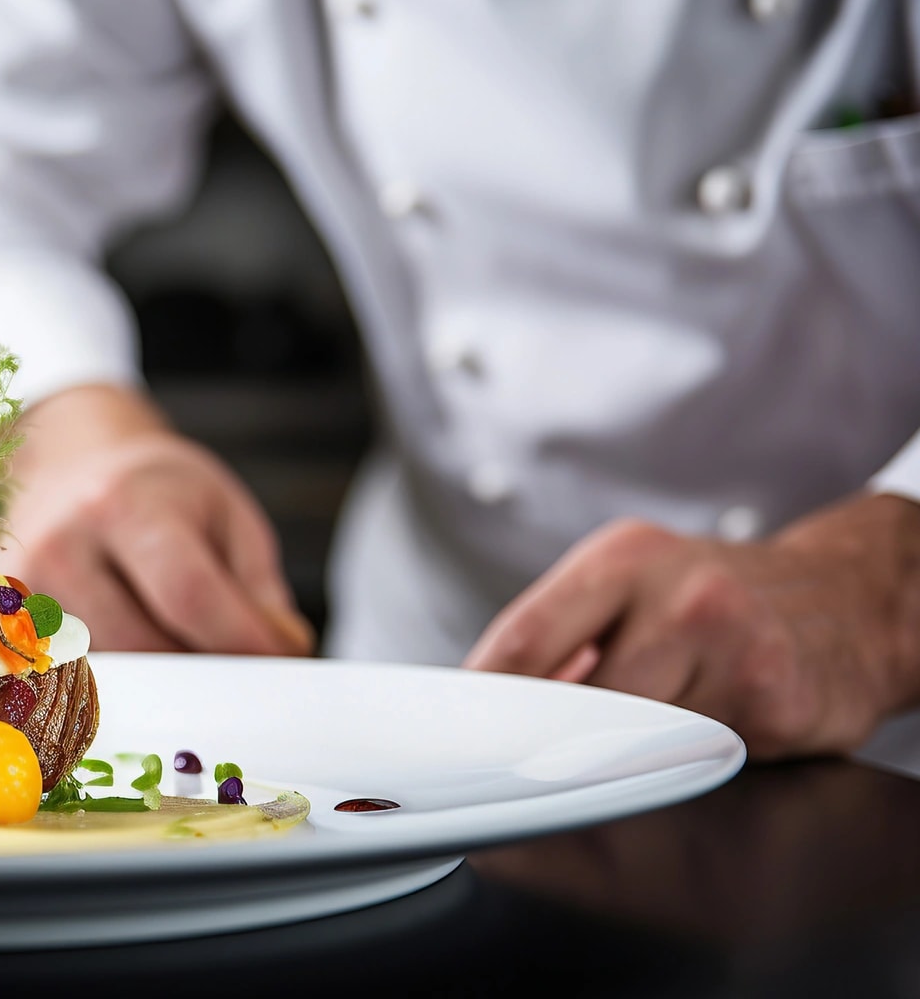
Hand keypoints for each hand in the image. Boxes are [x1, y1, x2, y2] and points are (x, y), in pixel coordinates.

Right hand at [0, 384, 314, 655]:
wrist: (69, 463)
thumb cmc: (156, 491)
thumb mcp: (224, 514)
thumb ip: (257, 588)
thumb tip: (280, 655)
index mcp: (125, 502)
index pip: (187, 593)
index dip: (242, 639)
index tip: (281, 659)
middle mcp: (62, 544)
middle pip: (146, 647)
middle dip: (204, 670)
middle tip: (234, 662)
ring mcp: (23, 590)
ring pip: (110, 678)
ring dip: (161, 686)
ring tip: (181, 649)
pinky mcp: (3, 624)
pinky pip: (74, 681)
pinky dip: (119, 686)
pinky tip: (137, 655)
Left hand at [464, 493, 919, 757]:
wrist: (850, 601)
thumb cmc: (718, 599)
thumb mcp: (633, 582)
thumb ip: (563, 634)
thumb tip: (489, 700)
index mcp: (624, 557)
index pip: (525, 637)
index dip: (489, 699)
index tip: (466, 735)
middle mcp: (679, 593)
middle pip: (576, 701)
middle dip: (556, 737)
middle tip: (544, 755)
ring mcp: (732, 647)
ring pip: (632, 737)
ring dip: (621, 751)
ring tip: (640, 731)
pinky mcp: (774, 703)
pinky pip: (693, 758)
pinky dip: (681, 759)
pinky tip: (701, 731)